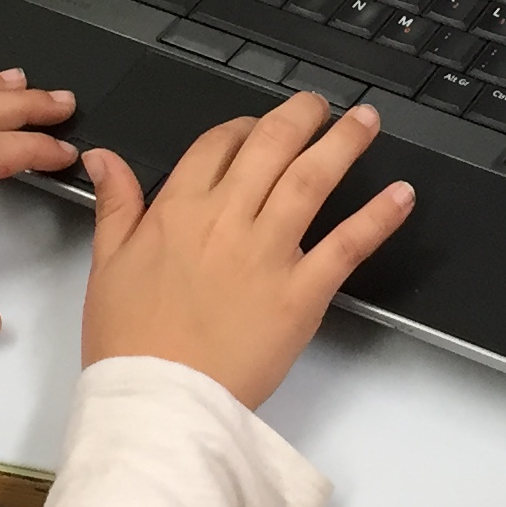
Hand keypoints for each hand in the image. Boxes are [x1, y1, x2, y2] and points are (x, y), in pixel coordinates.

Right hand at [79, 93, 416, 407]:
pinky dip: (378, 217)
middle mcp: (228, 220)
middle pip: (272, 147)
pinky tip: (402, 194)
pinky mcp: (302, 292)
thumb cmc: (129, 341)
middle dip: (302, 117)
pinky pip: (347, 244)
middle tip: (322, 105)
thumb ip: (115, 204)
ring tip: (367, 120)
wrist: (158, 401)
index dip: (243, 127)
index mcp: (179, 210)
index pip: (218, 145)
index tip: (258, 126)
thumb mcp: (107, 264)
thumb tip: (103, 158)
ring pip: (312, 180)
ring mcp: (268, 253)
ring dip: (344, 144)